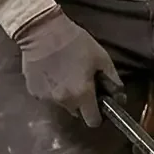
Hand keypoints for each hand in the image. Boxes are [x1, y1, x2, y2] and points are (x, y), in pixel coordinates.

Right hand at [12, 8, 120, 127]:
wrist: (43, 31)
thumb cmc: (76, 43)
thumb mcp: (102, 58)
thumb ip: (112, 80)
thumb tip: (119, 97)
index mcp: (82, 94)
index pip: (93, 121)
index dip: (98, 116)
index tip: (99, 106)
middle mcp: (63, 101)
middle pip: (77, 113)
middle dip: (82, 103)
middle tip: (84, 83)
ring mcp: (46, 98)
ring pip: (62, 104)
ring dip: (67, 96)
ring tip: (67, 75)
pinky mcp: (33, 92)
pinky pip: (48, 97)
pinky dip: (53, 89)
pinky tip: (54, 73)